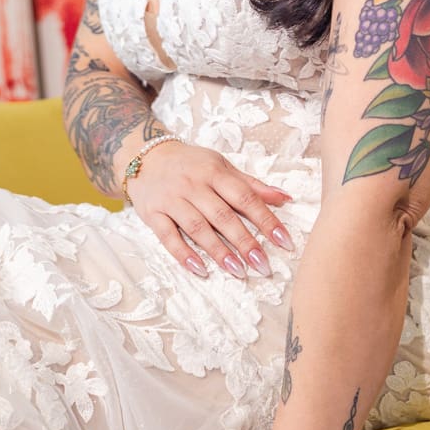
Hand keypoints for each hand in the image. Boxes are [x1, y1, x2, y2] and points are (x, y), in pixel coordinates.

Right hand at [125, 140, 294, 278]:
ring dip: (219, 251)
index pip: (245, 197)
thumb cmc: (190, 165)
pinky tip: (201, 269)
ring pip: (198, 228)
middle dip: (245, 242)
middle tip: (263, 265)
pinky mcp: (153, 214)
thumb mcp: (221, 167)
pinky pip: (169, 237)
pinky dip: (184, 255)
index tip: (284, 241)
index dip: (266, 220)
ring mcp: (172, 200)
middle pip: (223, 216)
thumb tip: (284, 198)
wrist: (144, 158)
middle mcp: (194, 185)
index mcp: (214, 172)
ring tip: (238, 271)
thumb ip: (251, 185)